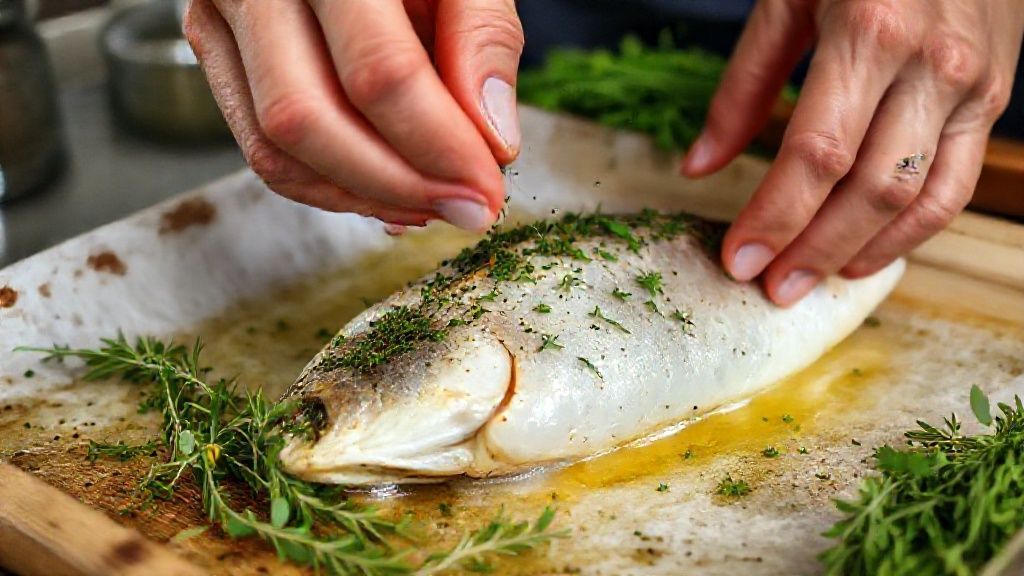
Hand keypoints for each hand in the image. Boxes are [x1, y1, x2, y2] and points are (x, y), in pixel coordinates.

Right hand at [183, 0, 523, 230]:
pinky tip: (387, 188)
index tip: (486, 189)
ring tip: (430, 201)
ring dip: (362, 196)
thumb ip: (483, 38)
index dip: (439, 147)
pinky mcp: (218, 51)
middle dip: (397, 185)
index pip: (378, 72)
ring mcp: (222, 19)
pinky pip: (262, 149)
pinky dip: (329, 185)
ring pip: (274, 149)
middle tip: (462, 208)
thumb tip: (492, 141)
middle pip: (307, 120)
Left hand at [682, 0, 1023, 305]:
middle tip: (769, 287)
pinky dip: (911, 232)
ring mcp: (972, 86)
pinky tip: (864, 253)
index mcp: (870, 30)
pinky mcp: (992, 100)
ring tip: (810, 281)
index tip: (738, 258)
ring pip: (920, 199)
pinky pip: (956, 185)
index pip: (817, 154)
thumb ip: (743, 85)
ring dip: (860, 252)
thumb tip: (698, 165)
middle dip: (813, 248)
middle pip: (870, 188)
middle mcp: (932, 65)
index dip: (775, 216)